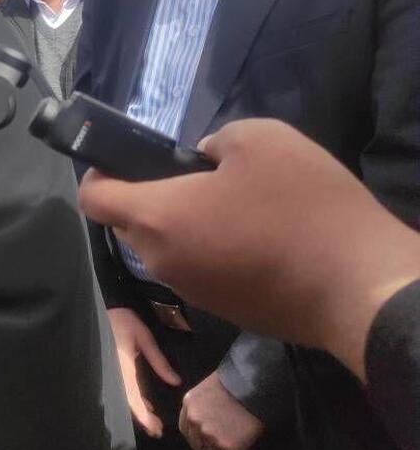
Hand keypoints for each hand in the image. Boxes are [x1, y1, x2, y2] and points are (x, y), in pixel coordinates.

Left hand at [79, 119, 419, 378]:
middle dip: (149, 197)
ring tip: (237, 205)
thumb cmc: (301, 205)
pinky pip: (201, 270)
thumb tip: (205, 160)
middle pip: (130, 223)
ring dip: (186, 225)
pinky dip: (214, 251)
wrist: (355, 285)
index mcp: (156, 217)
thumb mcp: (261, 139)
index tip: (123, 159)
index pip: (94, 200)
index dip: (98, 174)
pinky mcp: (223, 310)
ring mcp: (191, 291)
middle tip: (199, 177)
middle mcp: (161, 260)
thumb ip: (216, 141)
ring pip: (168, 248)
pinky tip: (258, 237)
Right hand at [108, 307, 180, 437]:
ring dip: (139, 411)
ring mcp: (111, 373)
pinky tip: (146, 406)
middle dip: (142, 418)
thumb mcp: (144, 338)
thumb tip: (176, 382)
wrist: (100, 310)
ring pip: (125, 398)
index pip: (132, 396)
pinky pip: (123, 390)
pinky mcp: (112, 371)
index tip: (154, 427)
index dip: (142, 414)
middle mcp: (115, 373)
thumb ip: (159, 361)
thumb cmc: (122, 320)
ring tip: (155, 424)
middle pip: (127, 402)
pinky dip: (134, 400)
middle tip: (158, 431)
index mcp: (122, 366)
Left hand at [179, 372, 263, 449]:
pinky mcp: (227, 447)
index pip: (187, 430)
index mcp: (188, 405)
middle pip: (197, 446)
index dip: (194, 441)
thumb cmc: (233, 384)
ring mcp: (210, 436)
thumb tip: (207, 420)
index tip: (200, 448)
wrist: (253, 388)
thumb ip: (202, 406)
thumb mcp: (207, 389)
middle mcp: (195, 422)